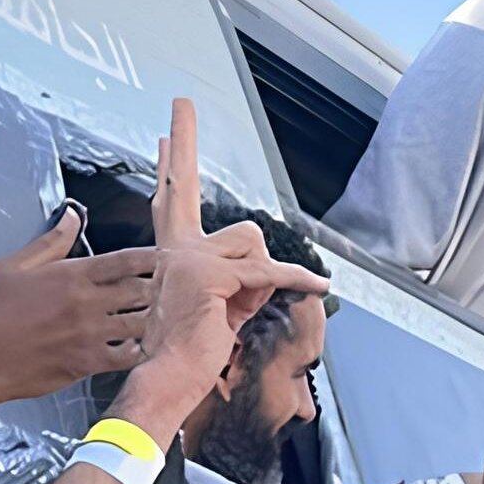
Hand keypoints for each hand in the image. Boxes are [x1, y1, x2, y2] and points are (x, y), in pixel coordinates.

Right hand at [0, 207, 157, 403]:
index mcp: (71, 275)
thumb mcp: (14, 265)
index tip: (161, 257)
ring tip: (152, 317)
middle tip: (161, 289)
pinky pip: (126, 357)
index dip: (149, 258)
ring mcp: (88, 335)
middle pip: (140, 291)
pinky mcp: (86, 363)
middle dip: (154, 289)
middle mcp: (85, 303)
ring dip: (148, 319)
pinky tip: (132, 346)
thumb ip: (50, 241)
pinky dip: (135, 350)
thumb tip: (72, 215)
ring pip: (139, 324)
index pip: (124, 260)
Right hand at [120, 99, 327, 410]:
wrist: (168, 380)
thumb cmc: (191, 353)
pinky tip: (315, 287)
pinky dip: (297, 281)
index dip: (172, 165)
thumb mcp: (224, 306)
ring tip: (239, 307)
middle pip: (186, 186)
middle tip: (180, 104)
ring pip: (251, 240)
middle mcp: (176, 249)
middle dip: (184, 139)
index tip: (168, 135)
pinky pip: (270, 269)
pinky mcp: (214, 274)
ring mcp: (190, 258)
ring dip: (261, 274)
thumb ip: (241, 279)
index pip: (170, 201)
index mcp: (173, 255)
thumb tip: (265, 268)